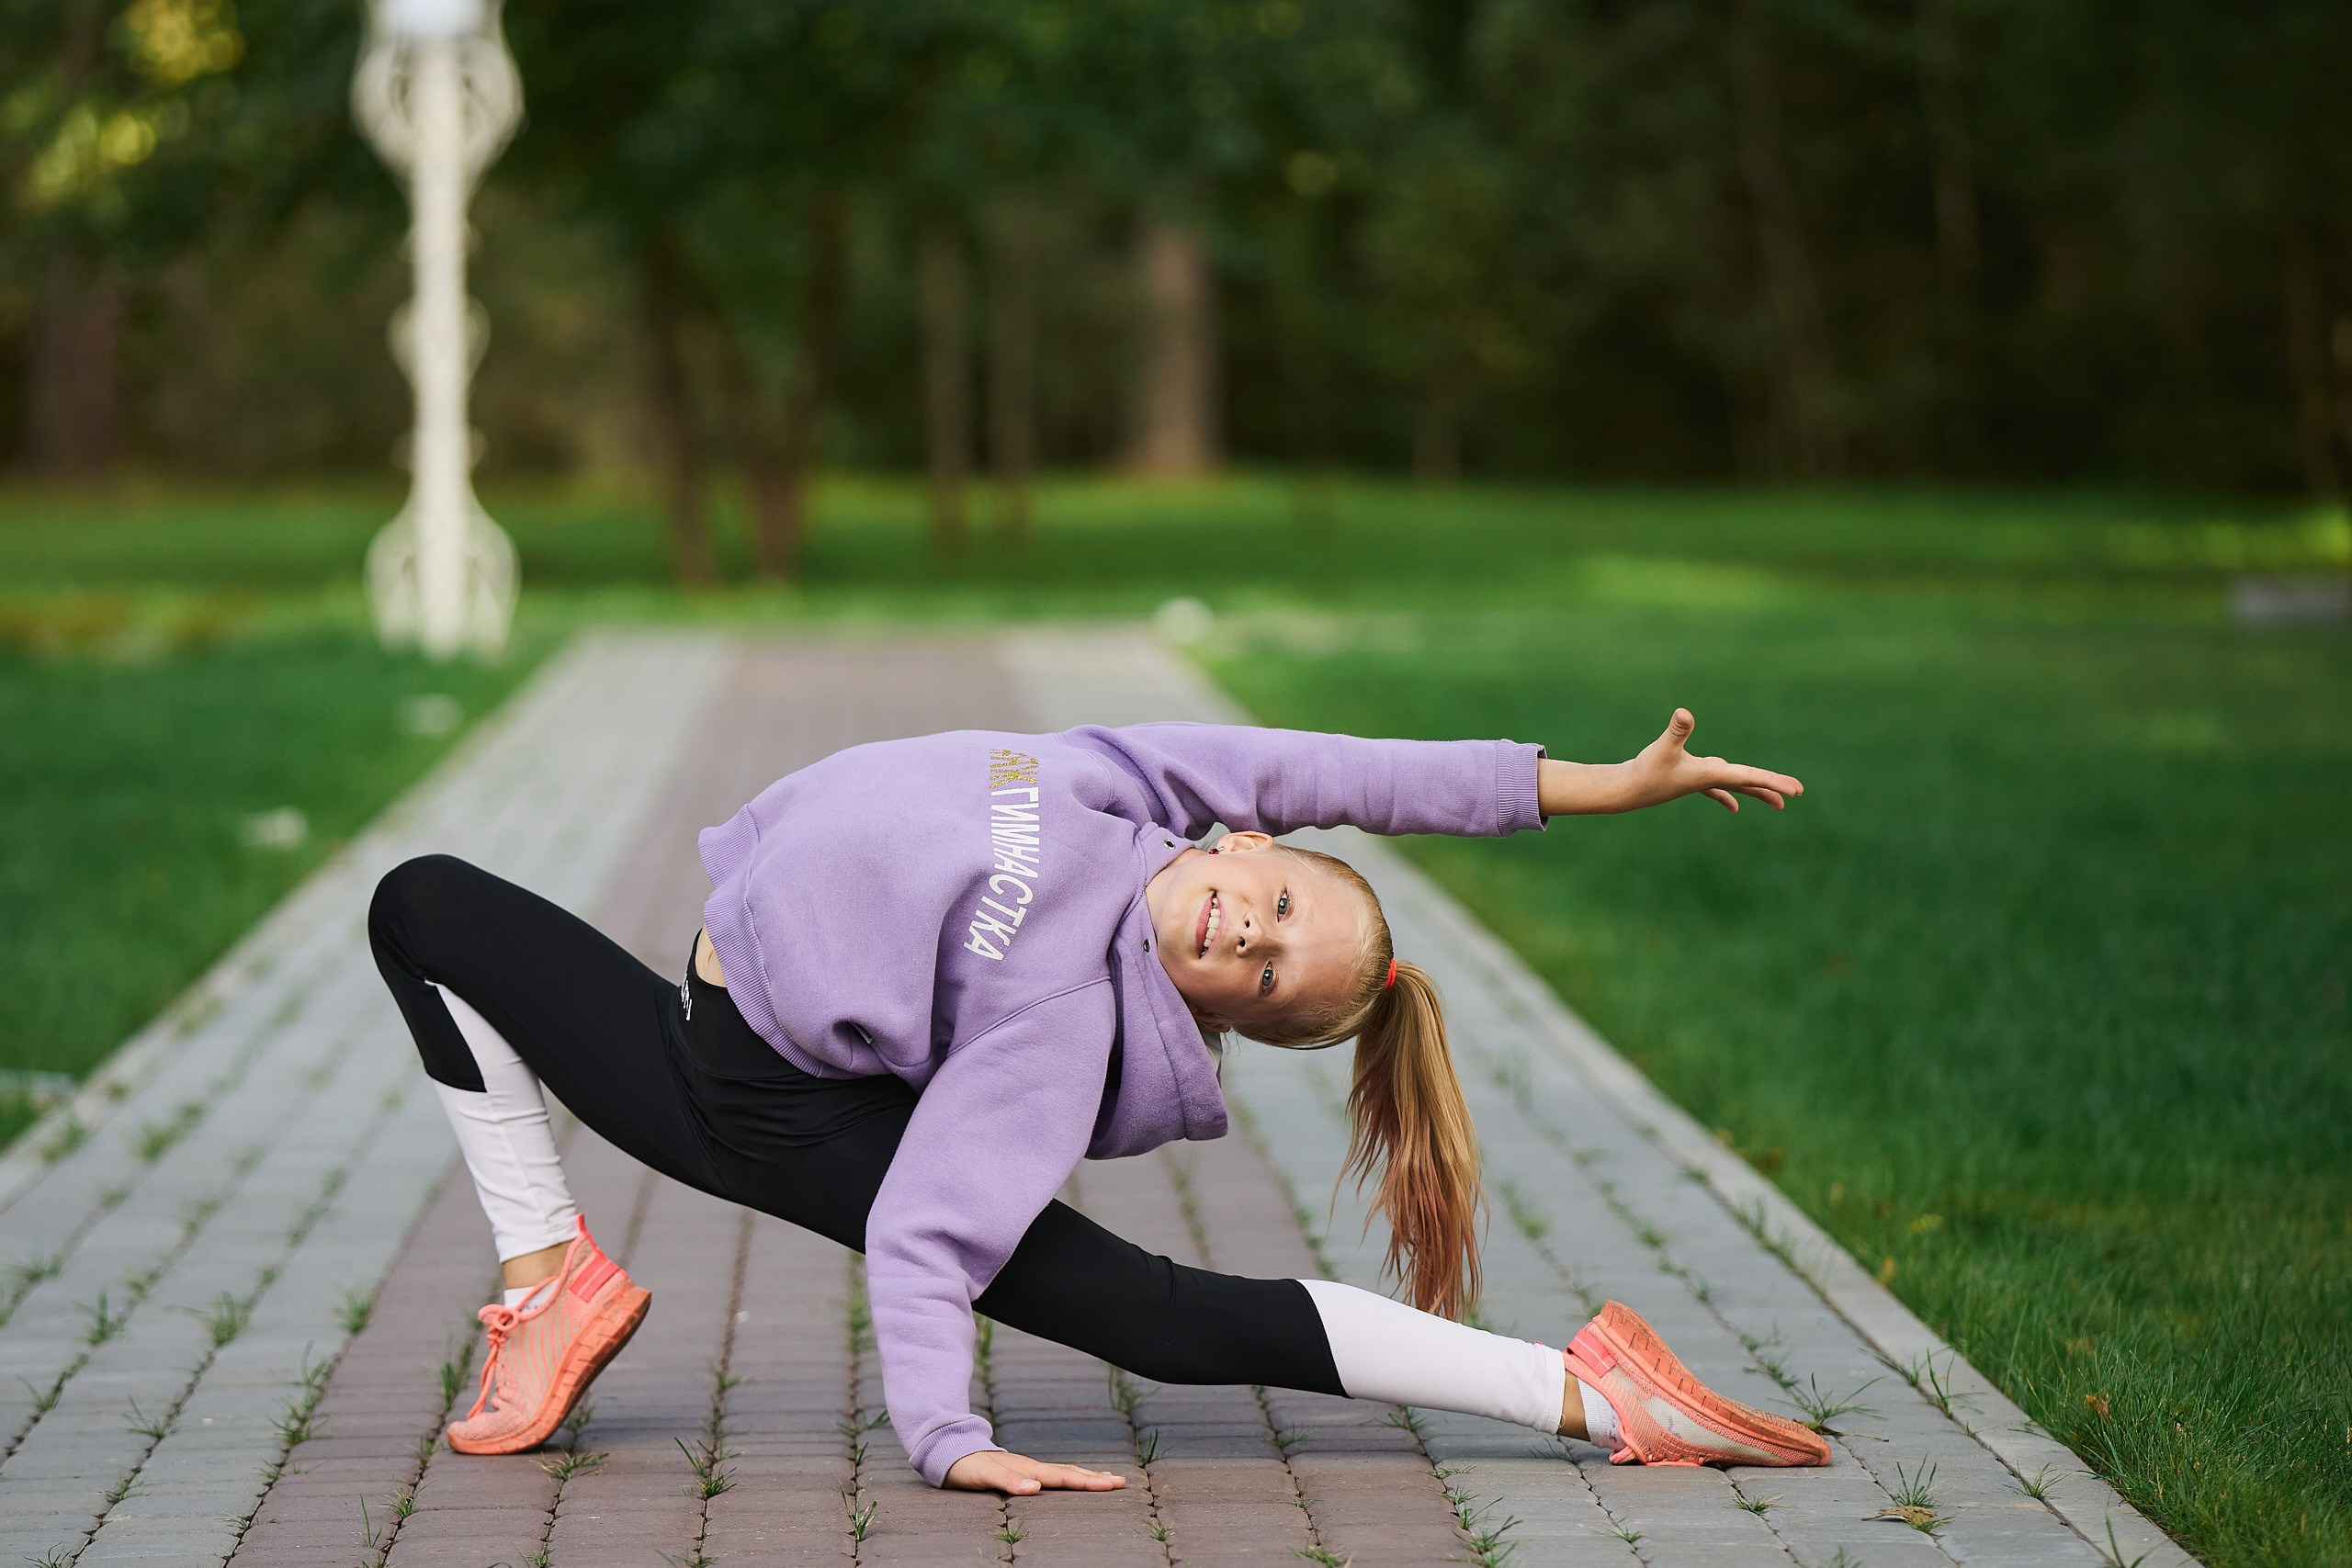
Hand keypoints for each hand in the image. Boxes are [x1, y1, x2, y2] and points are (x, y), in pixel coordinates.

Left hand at [943, 1449, 1128, 1494]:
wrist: (950, 1452)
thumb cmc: (966, 1467)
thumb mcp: (984, 1475)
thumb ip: (1009, 1481)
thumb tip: (1035, 1489)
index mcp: (1028, 1470)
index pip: (1064, 1477)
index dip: (1088, 1482)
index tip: (1112, 1484)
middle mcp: (1032, 1468)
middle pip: (1070, 1473)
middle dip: (1096, 1479)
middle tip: (1122, 1482)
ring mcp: (1028, 1468)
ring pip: (1064, 1472)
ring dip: (1086, 1477)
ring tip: (1108, 1479)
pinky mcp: (1022, 1472)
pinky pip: (1053, 1475)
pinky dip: (1070, 1477)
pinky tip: (1075, 1479)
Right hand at [1537, 709, 1802, 815]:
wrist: (1628, 791)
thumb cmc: (1646, 771)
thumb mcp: (1662, 748)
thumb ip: (1676, 731)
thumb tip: (1684, 713)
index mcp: (1711, 774)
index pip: (1749, 776)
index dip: (1773, 781)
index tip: (1795, 790)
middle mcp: (1711, 779)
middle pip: (1748, 782)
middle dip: (1772, 787)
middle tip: (1796, 793)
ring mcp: (1702, 781)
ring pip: (1737, 785)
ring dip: (1756, 790)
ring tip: (1779, 802)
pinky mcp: (1691, 780)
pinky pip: (1716, 788)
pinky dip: (1727, 794)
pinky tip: (1736, 807)